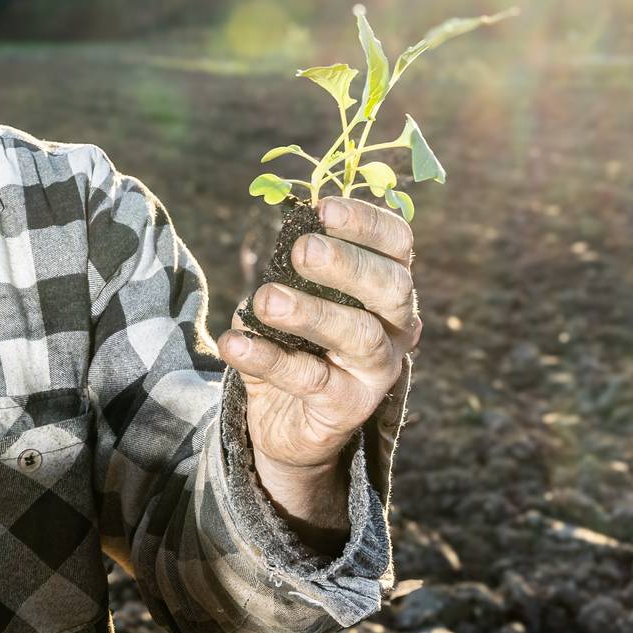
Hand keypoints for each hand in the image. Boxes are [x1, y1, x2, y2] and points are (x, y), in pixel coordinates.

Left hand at [219, 196, 418, 540]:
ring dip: (311, 312)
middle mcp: (396, 328)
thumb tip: (284, 237)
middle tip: (304, 250)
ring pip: (359, 335)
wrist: (289, 424)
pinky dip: (268, 358)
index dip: (367, 223)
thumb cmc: (298, 346)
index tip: (324, 208)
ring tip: (266, 298)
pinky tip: (233, 342)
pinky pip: (312, 380)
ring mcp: (378, 371)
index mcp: (387, 289)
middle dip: (348, 264)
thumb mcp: (294, 301)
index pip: (398, 245)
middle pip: (391, 288)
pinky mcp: (349, 408)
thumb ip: (293, 272)